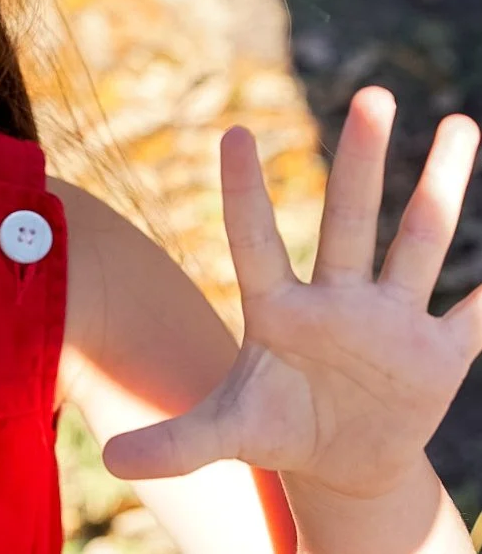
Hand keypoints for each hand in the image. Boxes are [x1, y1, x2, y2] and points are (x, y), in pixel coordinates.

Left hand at [103, 86, 481, 499]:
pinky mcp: (438, 353)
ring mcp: (391, 320)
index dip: (246, 193)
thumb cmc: (277, 428)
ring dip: (440, 189)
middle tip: (372, 95)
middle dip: (362, 162)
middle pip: (351, 220)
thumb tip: (114, 464)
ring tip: (460, 124)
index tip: (234, 131)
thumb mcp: (227, 435)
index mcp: (278, 311)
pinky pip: (473, 315)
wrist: (341, 460)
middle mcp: (337, 300)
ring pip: (419, 243)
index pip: (257, 241)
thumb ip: (176, 442)